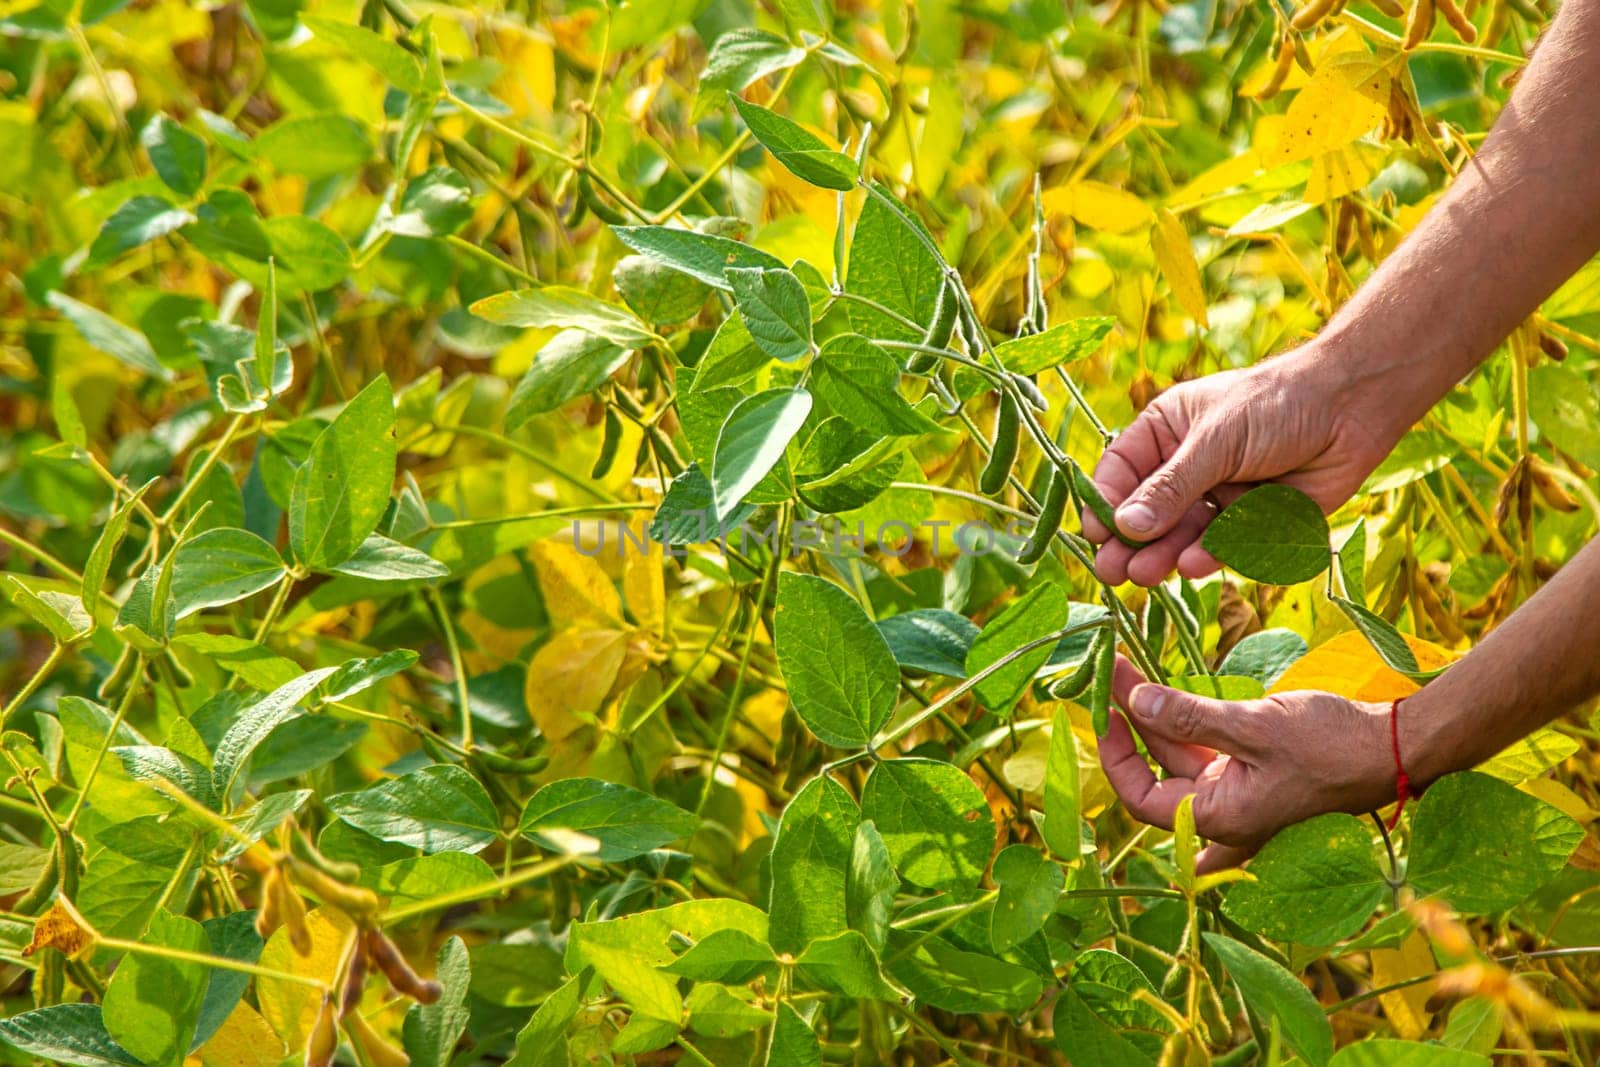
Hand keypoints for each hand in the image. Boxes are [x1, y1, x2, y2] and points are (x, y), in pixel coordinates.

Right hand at [1083, 350, 1395, 586]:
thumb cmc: (1275, 404)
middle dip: (1129, 542)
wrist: (1352, 408)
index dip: (1105, 504)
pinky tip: (1192, 565)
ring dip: (1162, 555)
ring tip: (1146, 576)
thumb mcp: (1215, 440)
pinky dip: (1207, 557)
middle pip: (1146, 513)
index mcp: (1165, 433)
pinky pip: (1222, 546)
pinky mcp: (1252, 521)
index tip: (1095, 535)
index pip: (1120, 473)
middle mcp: (1186, 467)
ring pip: (1180, 535)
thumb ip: (1171, 487)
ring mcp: (1218, 496)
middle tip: (1111, 573)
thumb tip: (1124, 527)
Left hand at [1098, 657, 1395, 871]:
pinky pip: (1209, 748)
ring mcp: (1243, 793)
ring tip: (1129, 665)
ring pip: (1182, 755)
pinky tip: (1167, 693)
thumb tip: (1135, 701)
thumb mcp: (1255, 726)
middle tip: (1110, 669)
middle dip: (1132, 720)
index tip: (1103, 711)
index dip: (1116, 756)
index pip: (1142, 799)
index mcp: (1221, 818)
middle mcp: (1227, 813)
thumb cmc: (1333, 744)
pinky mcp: (1258, 770)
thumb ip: (1190, 718)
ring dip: (1157, 713)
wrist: (1402, 746)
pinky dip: (1187, 721)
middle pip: (1159, 769)